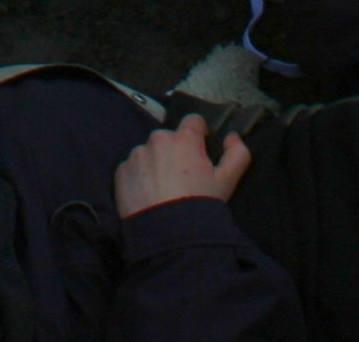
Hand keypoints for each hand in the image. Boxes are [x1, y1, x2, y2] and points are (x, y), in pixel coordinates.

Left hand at [112, 114, 250, 219]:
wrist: (168, 236)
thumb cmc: (200, 205)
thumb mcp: (227, 181)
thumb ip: (238, 153)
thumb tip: (232, 136)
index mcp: (184, 138)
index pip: (193, 121)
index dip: (199, 135)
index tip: (200, 151)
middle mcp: (157, 140)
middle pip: (168, 139)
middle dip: (175, 152)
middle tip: (181, 178)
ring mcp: (136, 155)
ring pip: (148, 153)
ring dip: (155, 164)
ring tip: (162, 191)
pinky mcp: (120, 172)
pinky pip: (132, 169)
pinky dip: (138, 178)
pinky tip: (147, 197)